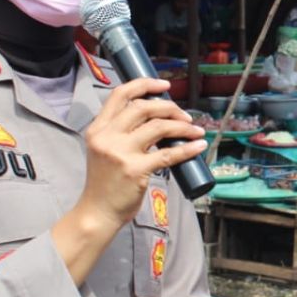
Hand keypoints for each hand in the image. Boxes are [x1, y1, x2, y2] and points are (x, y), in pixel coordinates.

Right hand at [78, 78, 206, 228]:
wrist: (98, 212)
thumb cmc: (106, 183)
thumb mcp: (104, 150)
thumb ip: (121, 132)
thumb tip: (157, 119)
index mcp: (98, 129)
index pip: (120, 95)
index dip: (145, 84)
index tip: (164, 85)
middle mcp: (107, 137)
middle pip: (144, 107)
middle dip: (170, 107)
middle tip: (185, 116)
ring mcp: (121, 153)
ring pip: (159, 127)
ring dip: (183, 126)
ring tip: (195, 130)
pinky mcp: (136, 170)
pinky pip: (169, 154)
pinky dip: (188, 148)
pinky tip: (198, 146)